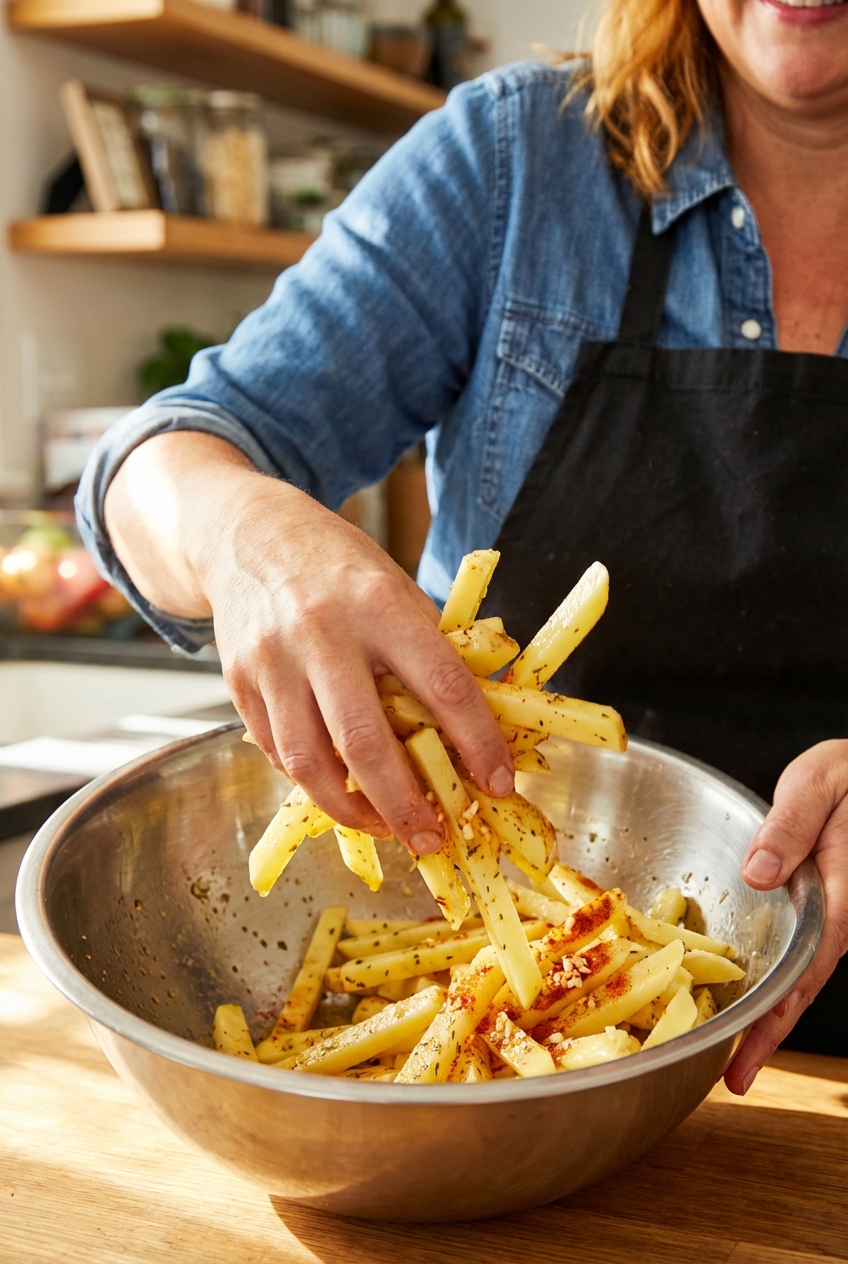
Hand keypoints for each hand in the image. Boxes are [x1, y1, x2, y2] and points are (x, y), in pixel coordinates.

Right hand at [105, 433, 513, 853]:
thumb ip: (434, 649)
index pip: (441, 685)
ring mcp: (272, 660)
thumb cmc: (338, 567)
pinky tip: (342, 790)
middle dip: (405, 803)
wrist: (249, 534)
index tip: (497, 784)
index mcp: (379, 603)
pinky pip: (277, 752)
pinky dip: (314, 782)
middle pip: (365, 741)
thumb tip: (484, 722)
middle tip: (432, 836)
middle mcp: (322, 632)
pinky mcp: (239, 682)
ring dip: (353, 810)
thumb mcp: (397, 588)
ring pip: (310, 761)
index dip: (475, 742)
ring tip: (385, 826)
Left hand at [724, 739, 847, 1094]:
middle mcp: (837, 914)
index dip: (777, 1015)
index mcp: (841, 892)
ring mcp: (828, 914)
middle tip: (735, 1080)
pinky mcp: (816, 907)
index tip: (751, 1056)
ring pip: (796, 974)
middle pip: (801, 985)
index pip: (806, 965)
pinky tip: (742, 993)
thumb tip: (759, 873)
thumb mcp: (818, 783)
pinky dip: (769, 978)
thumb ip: (791, 823)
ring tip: (733, 1055)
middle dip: (769, 1033)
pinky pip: (791, 951)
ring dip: (768, 1012)